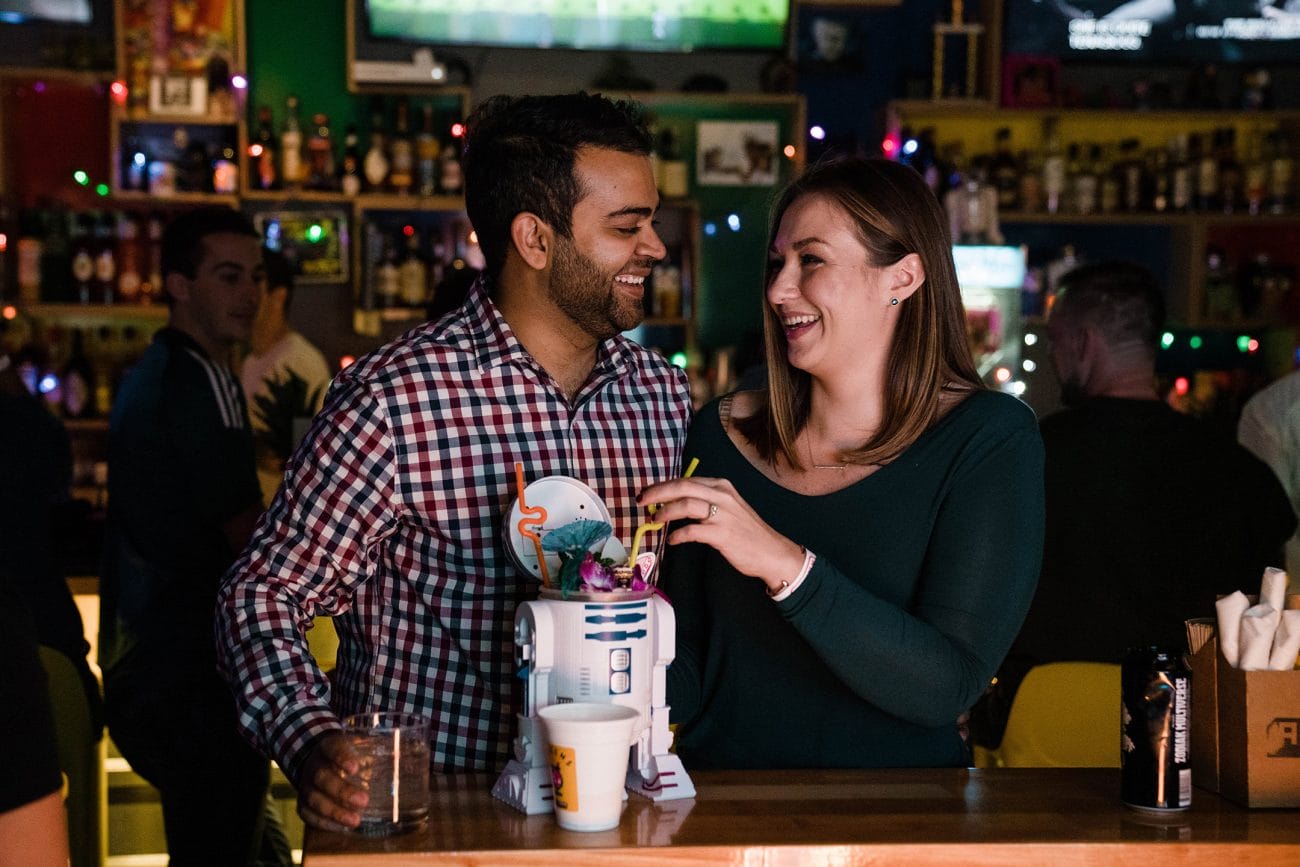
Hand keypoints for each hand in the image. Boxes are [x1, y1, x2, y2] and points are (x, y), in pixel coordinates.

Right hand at [296, 731, 367, 831]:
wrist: (317, 757)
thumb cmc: (346, 753)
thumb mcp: (357, 743)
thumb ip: (377, 749)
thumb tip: (413, 757)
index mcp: (328, 746)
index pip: (332, 748)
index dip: (341, 757)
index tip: (355, 767)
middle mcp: (313, 764)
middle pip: (321, 777)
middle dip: (342, 791)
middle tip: (364, 800)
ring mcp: (306, 785)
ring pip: (313, 799)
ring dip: (334, 812)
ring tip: (355, 820)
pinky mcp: (303, 802)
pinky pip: (308, 815)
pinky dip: (324, 823)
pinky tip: (341, 827)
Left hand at [638, 475, 803, 592]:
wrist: (771, 552)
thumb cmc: (746, 531)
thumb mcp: (727, 507)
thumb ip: (703, 502)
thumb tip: (672, 504)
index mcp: (721, 486)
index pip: (686, 480)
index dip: (663, 486)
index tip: (648, 493)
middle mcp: (722, 496)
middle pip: (683, 487)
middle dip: (658, 493)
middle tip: (642, 500)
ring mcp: (723, 514)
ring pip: (686, 505)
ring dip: (665, 512)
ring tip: (654, 520)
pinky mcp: (722, 534)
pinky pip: (692, 531)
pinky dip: (678, 535)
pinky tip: (673, 540)